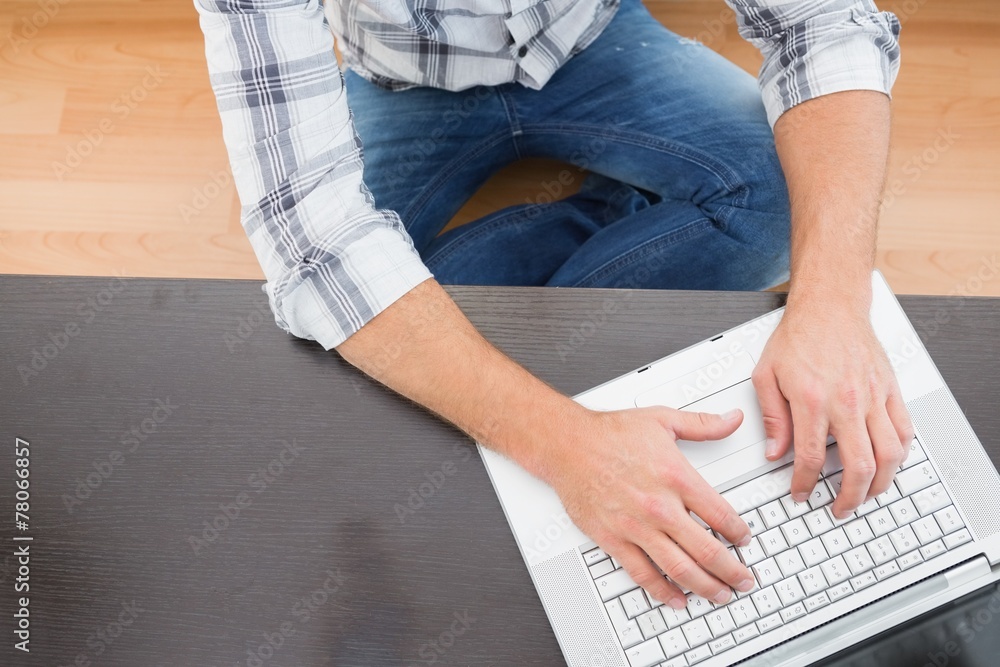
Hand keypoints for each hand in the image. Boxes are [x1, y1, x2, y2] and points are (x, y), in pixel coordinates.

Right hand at [544, 407, 755, 607]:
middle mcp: (660, 506)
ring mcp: (636, 527)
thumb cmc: (608, 433)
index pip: (722, 516)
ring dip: (707, 587)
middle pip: (708, 551)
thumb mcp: (662, 419)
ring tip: (721, 594)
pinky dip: (664, 592)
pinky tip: (677, 599)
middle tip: (744, 579)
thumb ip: (703, 424)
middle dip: (733, 571)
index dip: (740, 534)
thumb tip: (732, 420)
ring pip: (681, 569)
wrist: (566, 444)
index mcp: (677, 477)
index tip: (745, 540)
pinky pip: (643, 574)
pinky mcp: (614, 540)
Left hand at [752, 304, 913, 518]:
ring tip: (867, 494)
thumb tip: (774, 451)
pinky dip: (900, 454)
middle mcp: (846, 401)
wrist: (829, 306)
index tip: (801, 493)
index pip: (809, 457)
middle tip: (839, 507)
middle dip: (849, 496)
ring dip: (880, 483)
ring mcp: (872, 397)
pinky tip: (889, 463)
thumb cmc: (798, 336)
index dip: (804, 483)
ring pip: (889, 454)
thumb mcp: (766, 374)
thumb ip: (772, 417)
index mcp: (811, 400)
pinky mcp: (889, 390)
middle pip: (858, 465)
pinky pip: (904, 430)